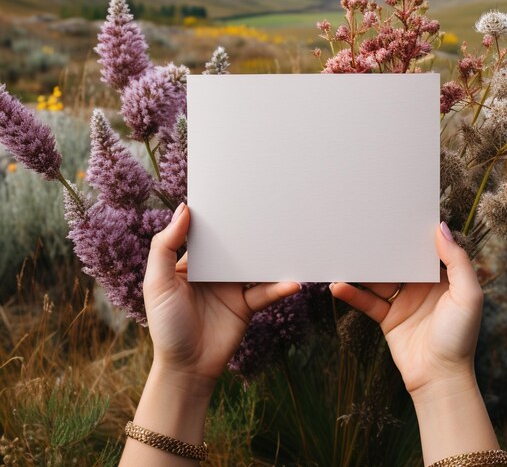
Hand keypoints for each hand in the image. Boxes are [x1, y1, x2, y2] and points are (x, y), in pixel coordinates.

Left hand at [144, 203, 300, 387]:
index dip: (218, 216)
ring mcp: (232, 287)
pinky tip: (293, 282)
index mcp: (191, 261)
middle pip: (235, 244)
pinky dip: (280, 287)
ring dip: (271, 255)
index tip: (234, 195)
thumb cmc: (166, 325)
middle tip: (270, 210)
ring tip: (289, 240)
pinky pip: (266, 291)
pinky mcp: (247, 305)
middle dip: (250, 230)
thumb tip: (183, 209)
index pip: (207, 232)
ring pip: (255, 264)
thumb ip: (164, 246)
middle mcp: (213, 270)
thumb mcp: (157, 283)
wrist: (186, 368)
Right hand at [329, 222, 482, 399]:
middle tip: (362, 227)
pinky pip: (366, 300)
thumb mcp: (468, 295)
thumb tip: (441, 228)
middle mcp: (421, 285)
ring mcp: (402, 300)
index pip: (425, 248)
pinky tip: (338, 285)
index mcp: (442, 277)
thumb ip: (457, 261)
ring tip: (344, 253)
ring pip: (378, 278)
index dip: (412, 232)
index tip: (396, 213)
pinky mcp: (387, 317)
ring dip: (362, 268)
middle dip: (382, 245)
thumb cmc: (460, 337)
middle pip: (398, 259)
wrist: (440, 378)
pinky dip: (352, 293)